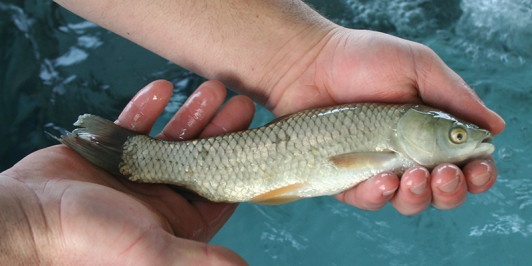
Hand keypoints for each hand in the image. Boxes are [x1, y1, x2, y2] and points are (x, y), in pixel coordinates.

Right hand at [0, 80, 250, 263]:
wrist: (27, 218)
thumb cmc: (87, 240)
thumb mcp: (150, 250)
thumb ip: (197, 257)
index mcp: (176, 221)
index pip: (218, 189)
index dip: (239, 162)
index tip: (255, 136)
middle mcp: (160, 197)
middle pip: (201, 157)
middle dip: (220, 130)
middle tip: (238, 101)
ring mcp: (135, 173)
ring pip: (172, 137)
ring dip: (191, 113)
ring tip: (211, 89)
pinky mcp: (109, 152)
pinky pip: (134, 125)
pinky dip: (148, 107)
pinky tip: (164, 89)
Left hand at [260, 28, 505, 214]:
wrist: (309, 64)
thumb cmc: (363, 60)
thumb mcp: (418, 67)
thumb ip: (454, 97)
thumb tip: (494, 128)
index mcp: (430, 131)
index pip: (463, 163)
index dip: (477, 173)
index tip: (476, 167)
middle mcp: (407, 154)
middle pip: (441, 192)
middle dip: (450, 190)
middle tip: (443, 173)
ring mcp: (377, 169)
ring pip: (408, 202)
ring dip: (418, 196)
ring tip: (414, 175)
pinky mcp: (346, 178)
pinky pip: (368, 199)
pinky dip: (379, 195)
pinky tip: (383, 179)